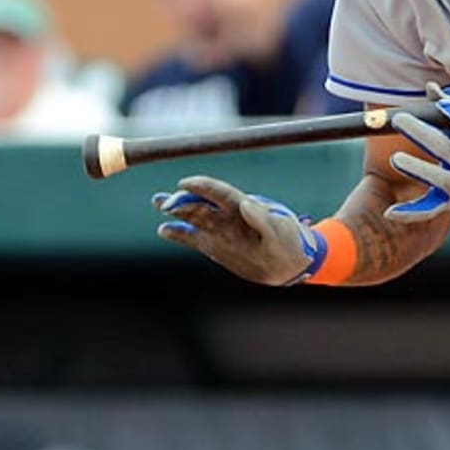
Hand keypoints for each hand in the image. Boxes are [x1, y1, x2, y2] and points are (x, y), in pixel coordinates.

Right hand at [152, 176, 323, 285]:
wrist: (291, 265)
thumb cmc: (290, 244)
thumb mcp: (280, 233)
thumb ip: (263, 220)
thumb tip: (247, 203)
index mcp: (245, 207)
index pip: (220, 193)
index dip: (203, 186)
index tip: (186, 183)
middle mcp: (228, 216)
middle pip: (201, 203)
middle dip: (183, 199)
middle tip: (164, 200)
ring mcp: (221, 230)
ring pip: (194, 217)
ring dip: (176, 211)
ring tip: (159, 204)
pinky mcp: (216, 246)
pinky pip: (194, 238)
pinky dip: (179, 233)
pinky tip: (164, 230)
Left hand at [388, 83, 449, 221]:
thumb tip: (430, 88)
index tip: (439, 101)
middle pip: (444, 149)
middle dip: (421, 134)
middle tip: (400, 120)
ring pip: (438, 179)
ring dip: (417, 169)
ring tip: (396, 159)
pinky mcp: (448, 203)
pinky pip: (428, 210)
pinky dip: (409, 212)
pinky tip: (390, 212)